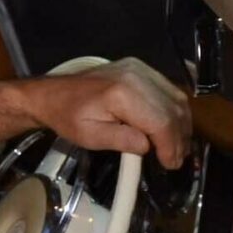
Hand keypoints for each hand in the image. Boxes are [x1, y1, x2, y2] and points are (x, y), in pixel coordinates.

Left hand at [23, 56, 191, 168]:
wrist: (52, 93)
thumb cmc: (68, 117)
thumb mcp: (89, 137)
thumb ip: (121, 140)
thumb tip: (148, 146)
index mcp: (122, 93)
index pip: (160, 121)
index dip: (170, 146)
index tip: (170, 164)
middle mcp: (136, 76)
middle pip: (172, 110)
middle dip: (178, 139)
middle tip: (175, 160)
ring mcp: (140, 68)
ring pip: (176, 99)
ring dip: (180, 125)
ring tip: (175, 148)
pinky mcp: (140, 68)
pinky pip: (168, 90)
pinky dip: (174, 111)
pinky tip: (170, 129)